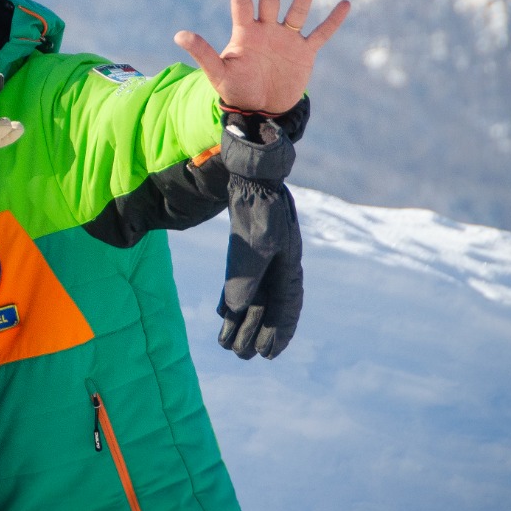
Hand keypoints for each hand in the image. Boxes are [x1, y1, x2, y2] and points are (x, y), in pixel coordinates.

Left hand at [174, 0, 349, 113]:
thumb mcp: (218, 73)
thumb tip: (178, 34)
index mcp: (245, 34)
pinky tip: (344, 3)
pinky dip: (332, 21)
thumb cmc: (236, 90)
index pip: (242, 3)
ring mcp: (287, 40)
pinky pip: (321, 34)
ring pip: (298, 9)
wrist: (260, 111)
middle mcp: (266, 31)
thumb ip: (203, 53)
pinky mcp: (304, 53)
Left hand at [217, 121, 301, 358]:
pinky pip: (243, 274)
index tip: (267, 354)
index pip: (286, 300)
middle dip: (256, 329)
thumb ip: (245, 272)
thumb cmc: (255, 191)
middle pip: (270, 300)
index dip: (279, 328)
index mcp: (287, 254)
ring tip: (226, 342)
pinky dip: (233, 295)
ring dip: (241, 317)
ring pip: (255, 289)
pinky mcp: (247, 237)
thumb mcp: (254, 233)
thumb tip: (234, 309)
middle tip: (240, 356)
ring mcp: (264, 244)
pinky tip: (223, 312)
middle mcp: (279, 252)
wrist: (249, 155)